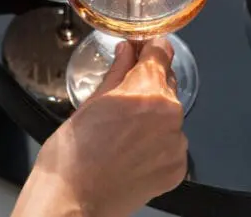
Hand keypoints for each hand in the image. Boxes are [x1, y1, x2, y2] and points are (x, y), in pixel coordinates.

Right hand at [13, 39, 187, 216]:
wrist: (72, 201)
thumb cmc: (73, 157)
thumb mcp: (91, 102)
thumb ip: (117, 72)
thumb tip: (127, 52)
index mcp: (147, 91)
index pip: (162, 51)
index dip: (148, 48)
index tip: (140, 51)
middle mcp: (169, 115)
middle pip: (166, 84)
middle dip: (147, 86)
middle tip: (120, 102)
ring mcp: (176, 144)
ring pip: (168, 116)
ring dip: (152, 119)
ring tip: (122, 135)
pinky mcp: (177, 168)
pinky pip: (171, 145)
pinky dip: (156, 146)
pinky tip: (131, 153)